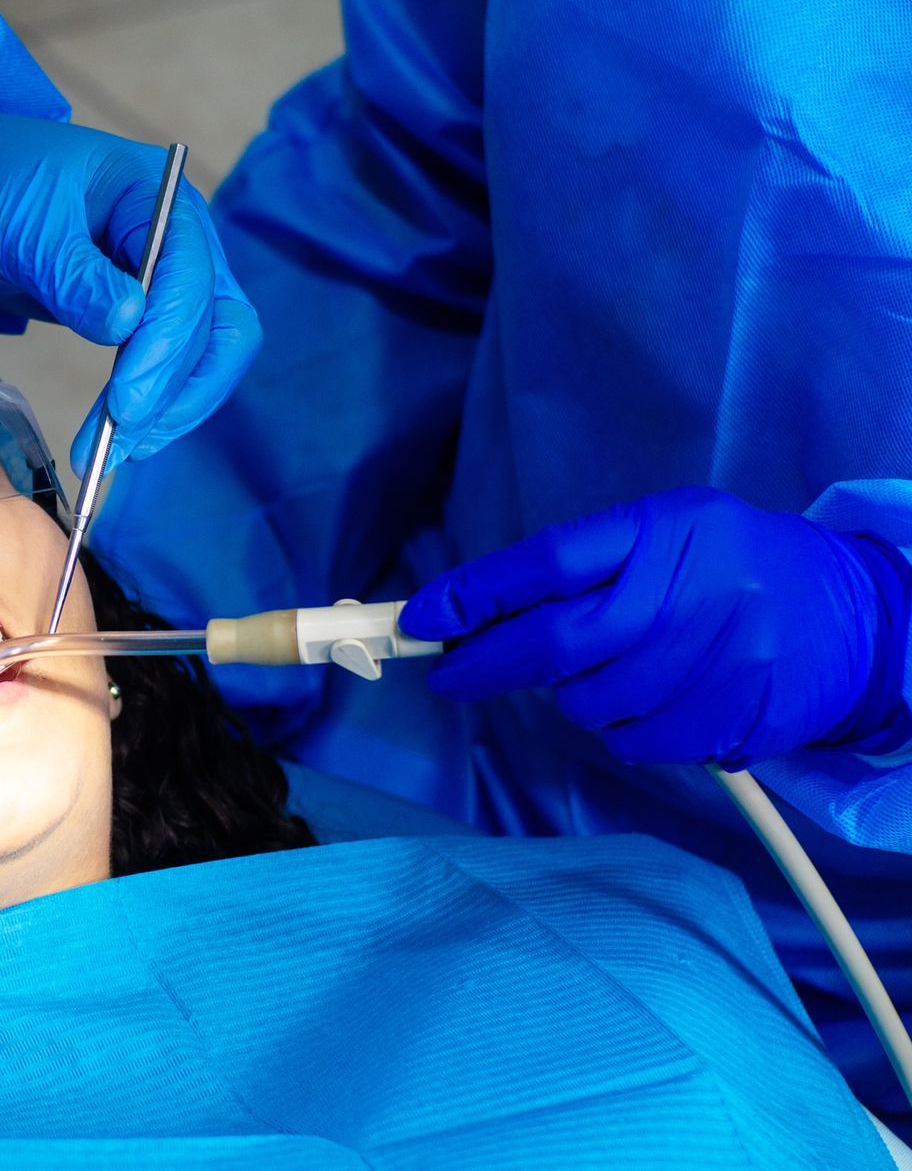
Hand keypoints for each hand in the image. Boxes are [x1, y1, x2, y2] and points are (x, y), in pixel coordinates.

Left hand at [0, 105, 260, 476]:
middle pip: (216, 327)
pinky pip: (173, 369)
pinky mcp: (149, 319)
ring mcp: (170, 282)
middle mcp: (182, 241)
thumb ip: (74, 274)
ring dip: (168, 411)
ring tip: (110, 455)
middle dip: (171, 390)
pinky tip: (116, 439)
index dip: (165, 347)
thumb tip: (127, 323)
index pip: (189, 280)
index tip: (126, 403)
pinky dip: (152, 407)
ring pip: (205, 358)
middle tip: (119, 441)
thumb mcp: (23, 227)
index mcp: (157, 198)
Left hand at [401, 487, 911, 764]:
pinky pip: (637, 742)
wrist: (850, 615)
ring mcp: (716, 658)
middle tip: (451, 675)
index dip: (475, 594)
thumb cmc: (729, 568)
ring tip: (617, 670)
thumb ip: (575, 569)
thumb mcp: (662, 534)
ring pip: (590, 703)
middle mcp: (690, 589)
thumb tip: (466, 614)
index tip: (422, 619)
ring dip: (576, 697)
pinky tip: (658, 700)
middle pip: (557, 642)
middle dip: (486, 664)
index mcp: (663, 529)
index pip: (549, 561)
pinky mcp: (734, 715)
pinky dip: (628, 730)